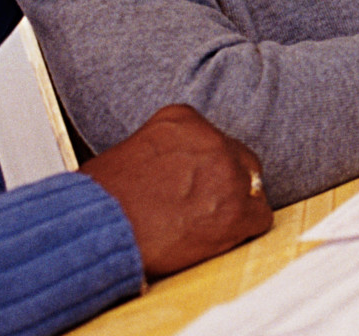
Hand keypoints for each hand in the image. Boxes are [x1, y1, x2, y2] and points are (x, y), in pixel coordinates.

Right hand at [80, 104, 272, 278]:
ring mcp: (228, 175)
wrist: (98, 229)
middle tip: (205, 204)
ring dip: (235, 205)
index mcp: (182, 120)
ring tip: (209, 224)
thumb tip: (169, 170)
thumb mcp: (128, 152)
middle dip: (225, 182)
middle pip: (238, 159)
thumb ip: (161, 152)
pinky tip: (221, 238)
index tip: (194, 182)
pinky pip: (259, 218)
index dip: (205, 166)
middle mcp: (211, 140)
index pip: (213, 139)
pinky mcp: (237, 212)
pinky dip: (244, 230)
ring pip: (252, 187)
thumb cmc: (100, 199)